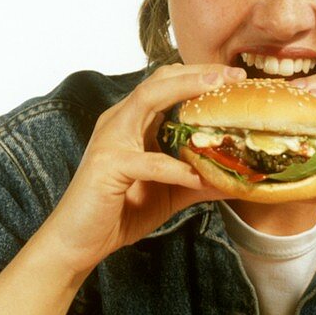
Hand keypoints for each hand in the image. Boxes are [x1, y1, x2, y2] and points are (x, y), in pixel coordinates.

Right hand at [36, 63, 243, 277]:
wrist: (79, 241)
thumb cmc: (121, 212)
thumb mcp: (170, 193)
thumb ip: (198, 180)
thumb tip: (236, 180)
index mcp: (133, 121)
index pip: (167, 84)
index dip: (201, 76)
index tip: (235, 78)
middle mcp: (119, 120)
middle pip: (160, 80)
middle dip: (200, 73)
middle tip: (235, 76)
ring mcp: (111, 139)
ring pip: (149, 99)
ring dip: (186, 92)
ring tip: (218, 93)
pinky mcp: (107, 165)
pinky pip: (148, 161)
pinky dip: (175, 168)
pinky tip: (197, 178)